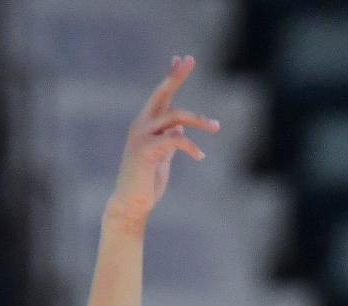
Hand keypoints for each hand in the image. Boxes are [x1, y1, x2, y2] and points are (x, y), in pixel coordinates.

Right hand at [106, 56, 219, 228]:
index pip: (160, 95)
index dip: (171, 76)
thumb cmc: (146, 183)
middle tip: (190, 59)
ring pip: (175, 115)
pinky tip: (200, 156)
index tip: (180, 58)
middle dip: (176, 75)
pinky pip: (175, 139)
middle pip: (161, 93)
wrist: (131, 205)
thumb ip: (169, 139)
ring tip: (216, 126)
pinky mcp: (146, 150)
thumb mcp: (161, 157)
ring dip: (199, 119)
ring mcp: (142, 136)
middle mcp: (141, 125)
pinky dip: (191, 146)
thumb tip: (179, 128)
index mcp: (145, 124)